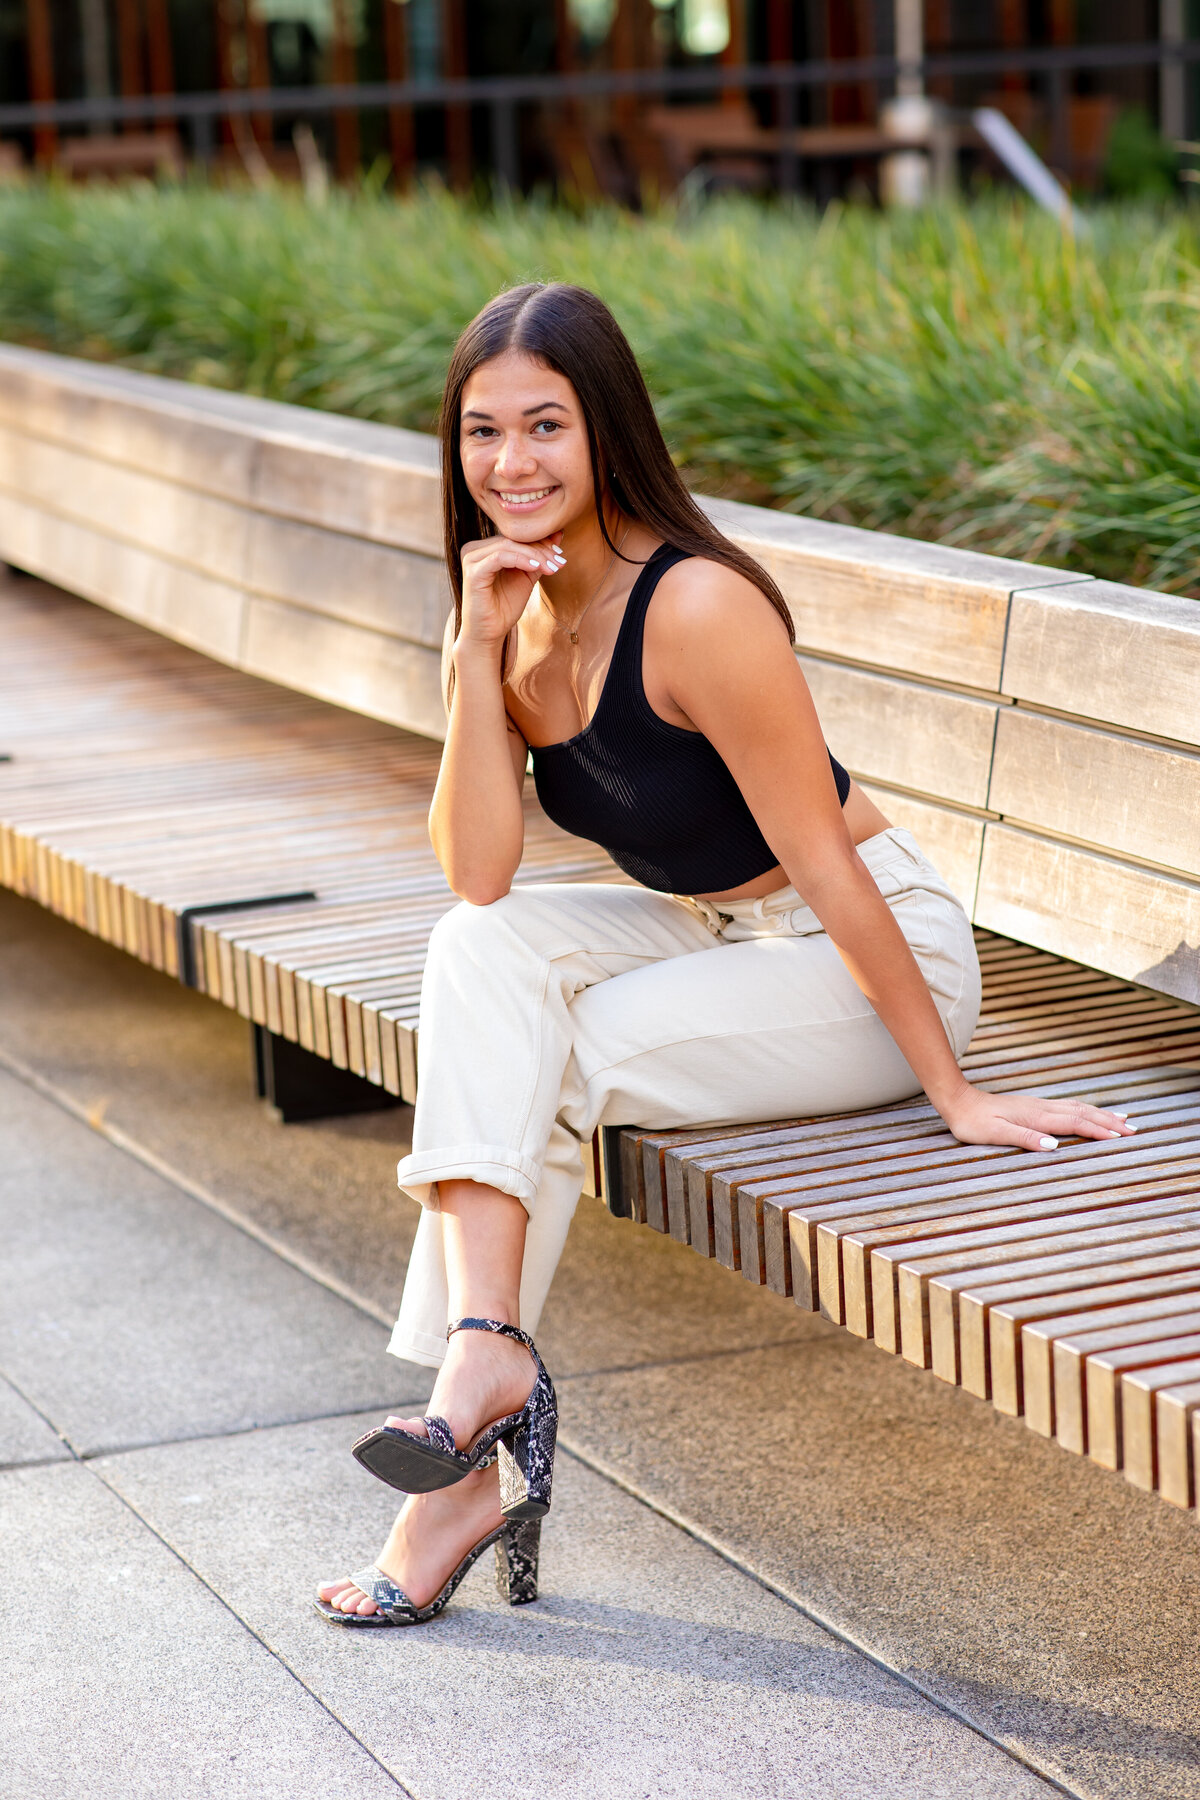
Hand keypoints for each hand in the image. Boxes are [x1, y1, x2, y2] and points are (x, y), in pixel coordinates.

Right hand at [457, 534, 563, 650]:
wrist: (489, 633)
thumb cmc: (504, 607)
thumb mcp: (526, 577)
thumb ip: (538, 557)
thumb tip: (558, 534)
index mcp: (485, 548)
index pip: (516, 537)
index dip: (541, 543)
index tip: (561, 555)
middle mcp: (474, 549)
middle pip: (513, 539)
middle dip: (541, 550)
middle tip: (560, 561)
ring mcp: (471, 559)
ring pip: (508, 546)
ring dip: (535, 556)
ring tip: (552, 567)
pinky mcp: (472, 571)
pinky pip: (500, 557)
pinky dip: (521, 560)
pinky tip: (536, 568)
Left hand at [938, 1083, 1135, 1153]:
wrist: (958, 1101)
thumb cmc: (974, 1122)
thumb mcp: (995, 1134)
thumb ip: (1024, 1139)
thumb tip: (1053, 1146)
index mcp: (1036, 1117)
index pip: (1075, 1123)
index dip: (1099, 1130)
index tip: (1122, 1137)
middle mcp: (1042, 1108)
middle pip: (1083, 1113)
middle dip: (1109, 1122)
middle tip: (1135, 1130)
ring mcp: (1038, 1105)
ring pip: (1078, 1107)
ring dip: (1101, 1114)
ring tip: (1123, 1119)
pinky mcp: (1033, 1106)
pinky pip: (1068, 1107)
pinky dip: (1085, 1109)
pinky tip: (1089, 1112)